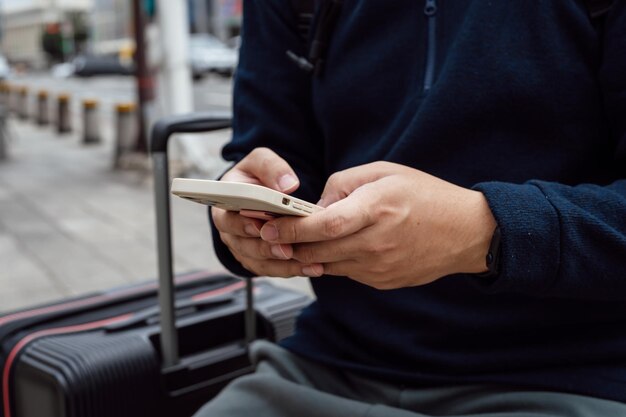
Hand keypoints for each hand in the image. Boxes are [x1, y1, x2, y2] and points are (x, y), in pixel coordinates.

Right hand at [211, 148, 322, 276]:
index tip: (259, 225)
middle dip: (267, 248)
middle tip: (287, 249)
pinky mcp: (259, 261)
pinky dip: (293, 270)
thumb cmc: (256, 177)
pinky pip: (273, 270)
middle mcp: (231, 231)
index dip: (242, 224)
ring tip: (308, 262)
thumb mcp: (260, 162)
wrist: (260, 194)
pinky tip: (313, 267)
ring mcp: (244, 249)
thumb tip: (288, 185)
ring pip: (260, 262)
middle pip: (245, 246)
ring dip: (284, 264)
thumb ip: (271, 167)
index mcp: (224, 206)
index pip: (227, 219)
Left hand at [259, 161, 496, 288]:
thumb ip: (344, 184)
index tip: (269, 228)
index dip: (292, 229)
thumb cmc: (426, 195)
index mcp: (376, 209)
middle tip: (268, 238)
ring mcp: (380, 267)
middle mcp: (376, 242)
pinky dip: (331, 262)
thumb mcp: (384, 172)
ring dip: (306, 256)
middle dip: (289, 246)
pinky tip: (328, 250)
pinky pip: (346, 273)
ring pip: (328, 265)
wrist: (466, 232)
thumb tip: (316, 205)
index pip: (324, 224)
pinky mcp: (382, 281)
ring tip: (292, 244)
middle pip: (319, 250)